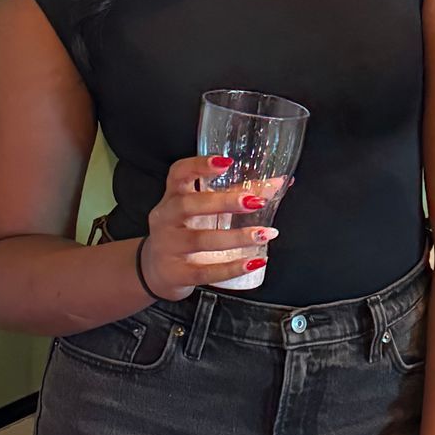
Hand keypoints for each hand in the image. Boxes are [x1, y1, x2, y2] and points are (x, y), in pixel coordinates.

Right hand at [141, 154, 284, 300]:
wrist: (156, 271)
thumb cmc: (186, 231)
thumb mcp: (202, 210)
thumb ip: (236, 194)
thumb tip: (278, 183)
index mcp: (172, 197)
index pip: (178, 174)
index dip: (199, 165)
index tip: (227, 162)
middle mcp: (166, 219)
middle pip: (189, 205)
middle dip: (224, 202)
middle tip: (255, 201)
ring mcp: (168, 246)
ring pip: (200, 240)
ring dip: (236, 237)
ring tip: (264, 233)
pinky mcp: (176, 273)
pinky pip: (205, 271)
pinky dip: (232, 268)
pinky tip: (254, 261)